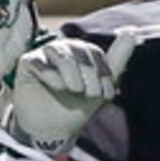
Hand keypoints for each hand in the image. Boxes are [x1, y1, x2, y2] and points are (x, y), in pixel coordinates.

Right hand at [4, 35, 118, 155]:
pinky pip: (39, 61)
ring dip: (72, 74)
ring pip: (61, 53)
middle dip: (90, 75)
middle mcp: (62, 49)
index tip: (106, 95)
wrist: (52, 129)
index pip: (95, 53)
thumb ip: (117, 59)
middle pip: (79, 51)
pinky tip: (57, 87)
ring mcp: (43, 55)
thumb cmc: (75, 107)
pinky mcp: (27, 63)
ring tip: (74, 90)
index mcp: (81, 52)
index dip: (103, 73)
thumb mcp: (101, 87)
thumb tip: (132, 31)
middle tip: (89, 94)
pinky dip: (51, 74)